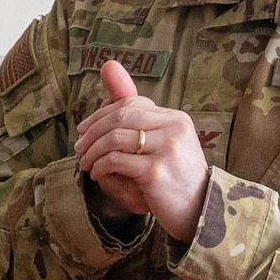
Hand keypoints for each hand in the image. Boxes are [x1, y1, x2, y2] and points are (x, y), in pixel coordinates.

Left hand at [74, 61, 209, 241]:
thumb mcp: (162, 144)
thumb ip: (136, 113)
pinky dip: (100, 166)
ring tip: (84, 162)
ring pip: (114, 138)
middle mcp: (174, 128)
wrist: (201, 213)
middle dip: (92, 131)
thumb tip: (108, 65)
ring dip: (91, 151)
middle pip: (119, 117)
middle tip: (78, 147)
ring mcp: (166, 149)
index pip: (130, 105)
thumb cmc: (177, 179)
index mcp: (176, 118)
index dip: (101, 115)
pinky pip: (115, 160)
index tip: (84, 131)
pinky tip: (96, 173)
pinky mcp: (155, 172)